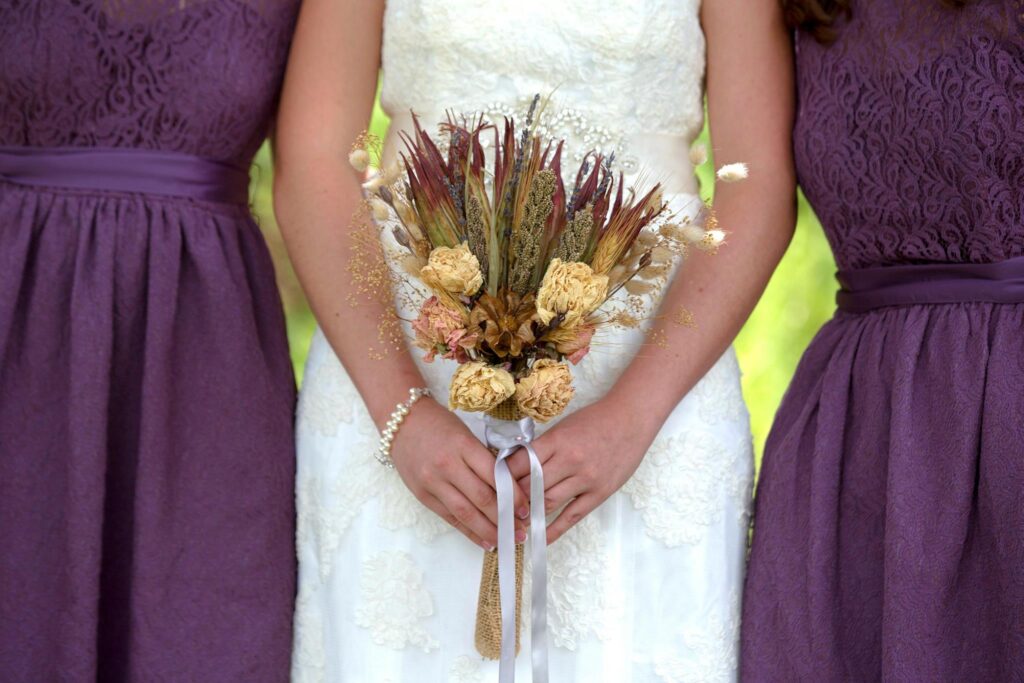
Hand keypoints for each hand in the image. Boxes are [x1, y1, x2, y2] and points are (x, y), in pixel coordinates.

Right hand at [390, 398, 529, 549]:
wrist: (401, 422)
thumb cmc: (439, 424)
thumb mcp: (466, 434)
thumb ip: (483, 459)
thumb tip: (509, 488)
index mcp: (464, 445)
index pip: (495, 476)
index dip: (514, 496)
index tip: (527, 509)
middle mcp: (448, 465)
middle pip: (482, 498)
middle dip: (505, 518)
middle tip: (521, 531)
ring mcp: (433, 482)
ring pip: (466, 513)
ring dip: (488, 530)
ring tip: (506, 541)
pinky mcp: (423, 496)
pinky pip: (449, 517)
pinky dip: (468, 531)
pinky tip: (484, 540)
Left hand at [507, 396, 660, 543]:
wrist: (630, 419)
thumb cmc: (594, 420)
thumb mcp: (563, 427)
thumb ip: (542, 447)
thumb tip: (515, 466)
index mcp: (556, 440)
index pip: (520, 464)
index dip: (503, 478)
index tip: (491, 488)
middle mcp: (570, 460)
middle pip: (531, 486)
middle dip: (513, 500)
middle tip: (498, 510)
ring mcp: (586, 478)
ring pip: (549, 502)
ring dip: (529, 515)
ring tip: (513, 524)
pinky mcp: (599, 492)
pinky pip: (572, 515)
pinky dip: (554, 529)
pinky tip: (540, 537)